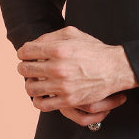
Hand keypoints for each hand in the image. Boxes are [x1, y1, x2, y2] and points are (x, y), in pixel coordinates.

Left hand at [16, 26, 136, 121]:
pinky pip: (42, 104)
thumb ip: (51, 36)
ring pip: (30, 88)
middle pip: (25, 69)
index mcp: (58, 49)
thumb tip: (34, 44)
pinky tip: (42, 95)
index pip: (26, 51)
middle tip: (28, 68)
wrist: (115, 68)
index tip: (26, 55)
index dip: (23, 53)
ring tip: (35, 81)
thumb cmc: (94, 50)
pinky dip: (37, 100)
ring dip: (29, 84)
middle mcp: (59, 68)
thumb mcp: (74, 34)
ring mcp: (63, 86)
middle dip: (24, 67)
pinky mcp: (68, 101)